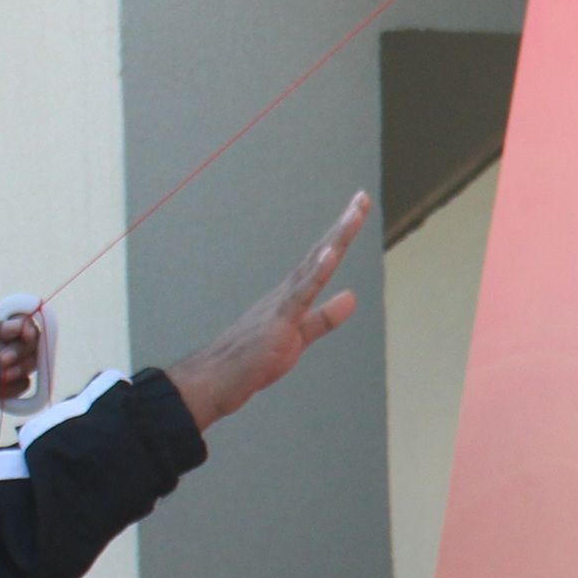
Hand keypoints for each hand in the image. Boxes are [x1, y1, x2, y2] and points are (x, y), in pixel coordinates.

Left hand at [0, 302, 46, 449]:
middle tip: (3, 362)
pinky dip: (9, 390)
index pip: (18, 313)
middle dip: (22, 350)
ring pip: (30, 362)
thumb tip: (20, 325)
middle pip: (30, 338)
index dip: (27, 324)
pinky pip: (21, 386)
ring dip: (20, 369)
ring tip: (0, 377)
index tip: (24, 336)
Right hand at [166, 191, 371, 433]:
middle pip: (321, 252)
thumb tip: (352, 296)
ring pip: (314, 265)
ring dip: (335, 239)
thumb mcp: (299, 336)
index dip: (340, 235)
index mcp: (292, 295)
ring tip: (353, 214)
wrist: (216, 379)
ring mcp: (281, 304)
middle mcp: (287, 291)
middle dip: (343, 226)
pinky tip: (329, 253)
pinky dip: (316, 273)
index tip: (356, 210)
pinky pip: (300, 294)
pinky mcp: (278, 322)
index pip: (321, 259)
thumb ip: (325, 317)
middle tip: (361, 198)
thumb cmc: (252, 359)